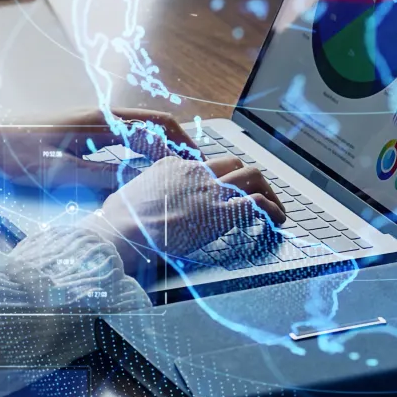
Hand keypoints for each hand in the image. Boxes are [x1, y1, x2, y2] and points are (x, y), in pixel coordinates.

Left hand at [0, 107, 202, 187]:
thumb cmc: (12, 152)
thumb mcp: (58, 171)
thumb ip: (100, 179)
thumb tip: (141, 186)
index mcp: (99, 121)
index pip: (156, 125)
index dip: (182, 144)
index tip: (199, 166)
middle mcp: (99, 118)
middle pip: (153, 128)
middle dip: (179, 148)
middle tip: (197, 175)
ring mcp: (91, 126)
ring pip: (139, 136)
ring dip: (161, 153)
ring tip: (176, 178)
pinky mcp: (81, 137)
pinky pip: (122, 143)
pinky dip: (141, 156)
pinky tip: (142, 175)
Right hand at [92, 156, 284, 267]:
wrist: (122, 232)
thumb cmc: (118, 221)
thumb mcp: (128, 196)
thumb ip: (144, 196)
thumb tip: (142, 205)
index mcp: (173, 166)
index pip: (206, 166)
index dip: (218, 180)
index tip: (222, 194)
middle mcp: (196, 173)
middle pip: (233, 164)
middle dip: (248, 179)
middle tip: (255, 195)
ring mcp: (210, 190)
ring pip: (252, 177)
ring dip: (267, 192)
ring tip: (274, 208)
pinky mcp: (221, 212)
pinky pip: (257, 204)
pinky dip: (273, 211)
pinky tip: (278, 221)